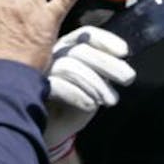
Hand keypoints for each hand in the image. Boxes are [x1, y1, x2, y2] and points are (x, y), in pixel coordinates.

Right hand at [44, 27, 136, 158]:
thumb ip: (105, 70)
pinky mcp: (36, 90)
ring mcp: (41, 71)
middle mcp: (53, 54)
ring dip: (96, 84)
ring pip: (69, 67)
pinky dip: (79, 95)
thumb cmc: (77, 102)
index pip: (86, 35)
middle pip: (81, 50)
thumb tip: (125, 66)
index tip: (124, 52)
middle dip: (108, 64)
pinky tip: (92, 105)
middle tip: (128, 78)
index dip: (106, 41)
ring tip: (111, 100)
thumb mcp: (96, 83)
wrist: (55, 128)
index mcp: (68, 47)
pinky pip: (57, 86)